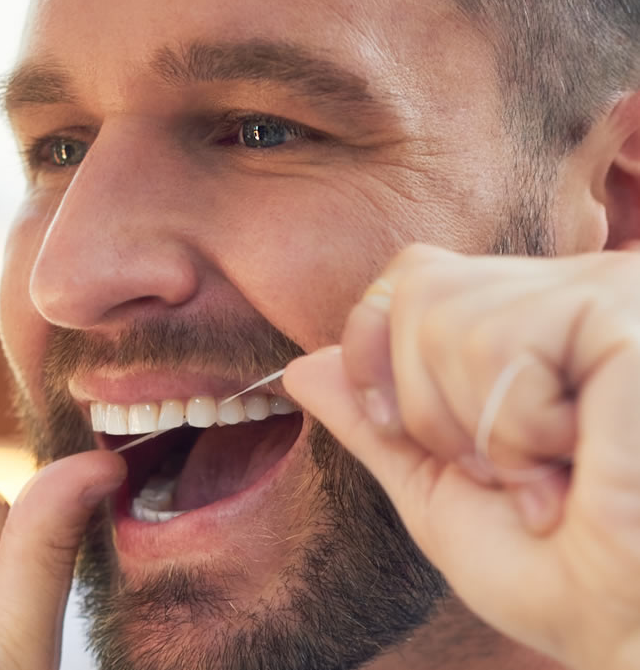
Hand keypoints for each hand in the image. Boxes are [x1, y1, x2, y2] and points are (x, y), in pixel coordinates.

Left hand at [283, 244, 639, 669]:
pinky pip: (505, 351)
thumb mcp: (435, 489)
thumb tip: (299, 369)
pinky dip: (524, 434)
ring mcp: (604, 292)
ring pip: (449, 320)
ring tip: (550, 473)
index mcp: (526, 319)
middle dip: (430, 408)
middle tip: (504, 471)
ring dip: (483, 432)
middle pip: (418, 289)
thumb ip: (372, 422)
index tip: (404, 429)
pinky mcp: (626, 317)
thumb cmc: (553, 571)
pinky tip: (589, 459)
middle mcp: (567, 289)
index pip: (413, 273)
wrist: (630, 633)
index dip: (378, 350)